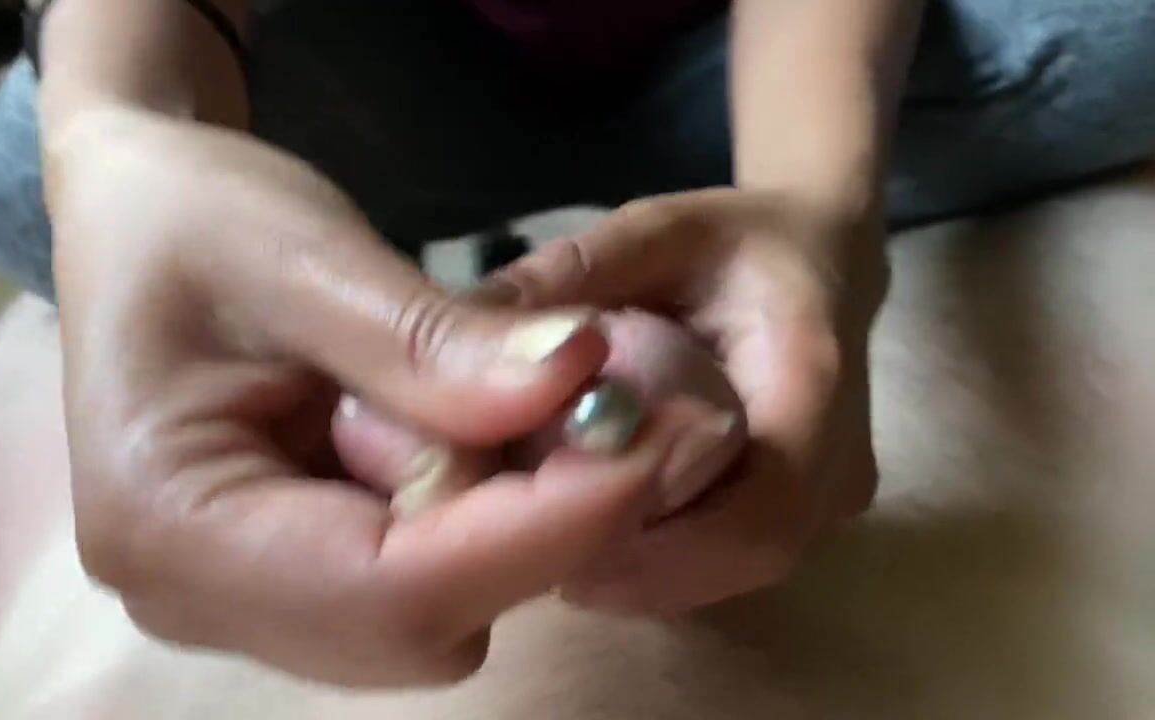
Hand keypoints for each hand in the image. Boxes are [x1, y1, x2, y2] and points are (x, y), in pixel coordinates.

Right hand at [44, 106, 689, 685]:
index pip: (387, 586)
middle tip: (606, 408)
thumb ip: (436, 341)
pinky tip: (473, 429)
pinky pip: (416, 589)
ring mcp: (238, 601)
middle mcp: (192, 594)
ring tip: (512, 397)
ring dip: (508, 520)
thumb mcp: (309, 253)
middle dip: (532, 525)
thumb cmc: (196, 217)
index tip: (653, 444)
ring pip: (430, 617)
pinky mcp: (287, 582)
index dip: (536, 531)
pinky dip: (477, 521)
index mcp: (163, 518)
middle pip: (416, 621)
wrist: (139, 221)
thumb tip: (581, 382)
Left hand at [485, 188, 887, 612]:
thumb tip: (467, 322)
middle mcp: (838, 461)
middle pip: (742, 555)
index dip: (665, 538)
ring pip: (730, 572)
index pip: (765, 505)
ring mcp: (828, 502)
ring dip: (637, 567)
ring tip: (546, 531)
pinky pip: (724, 563)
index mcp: (814, 380)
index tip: (558, 516)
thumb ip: (570, 274)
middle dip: (632, 559)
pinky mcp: (798, 521)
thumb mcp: (653, 232)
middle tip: (528, 534)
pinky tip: (587, 526)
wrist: (817, 259)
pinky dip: (653, 559)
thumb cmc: (732, 244)